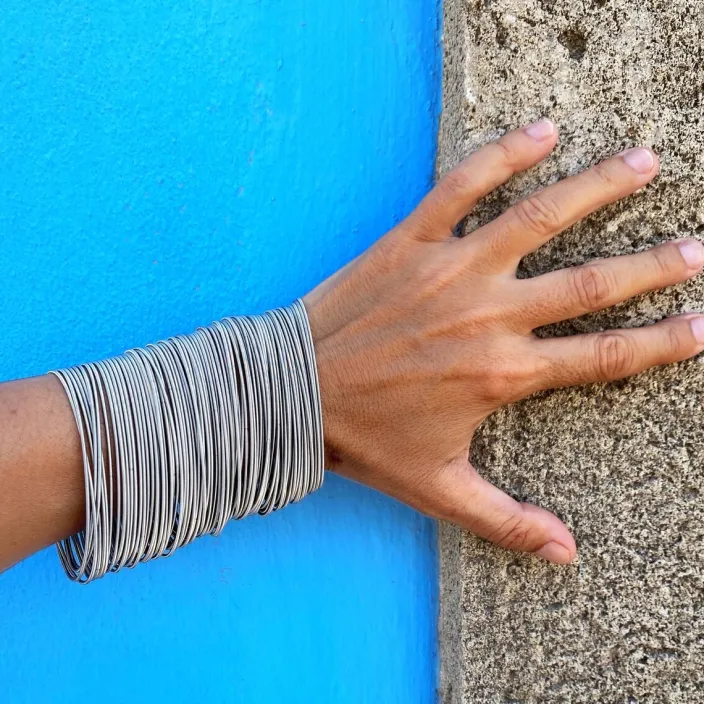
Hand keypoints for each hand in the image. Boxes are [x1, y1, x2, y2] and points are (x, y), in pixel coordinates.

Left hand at [303, 119, 703, 563]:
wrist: (292, 395)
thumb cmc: (366, 440)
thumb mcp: (438, 488)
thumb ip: (506, 520)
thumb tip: (565, 554)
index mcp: (501, 374)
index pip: (602, 356)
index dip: (659, 342)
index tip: (701, 325)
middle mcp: (487, 316)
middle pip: (589, 284)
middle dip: (652, 265)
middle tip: (696, 249)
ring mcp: (450, 271)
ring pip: (537, 218)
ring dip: (597, 188)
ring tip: (642, 164)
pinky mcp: (410, 242)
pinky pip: (461, 186)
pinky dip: (502, 155)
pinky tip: (540, 132)